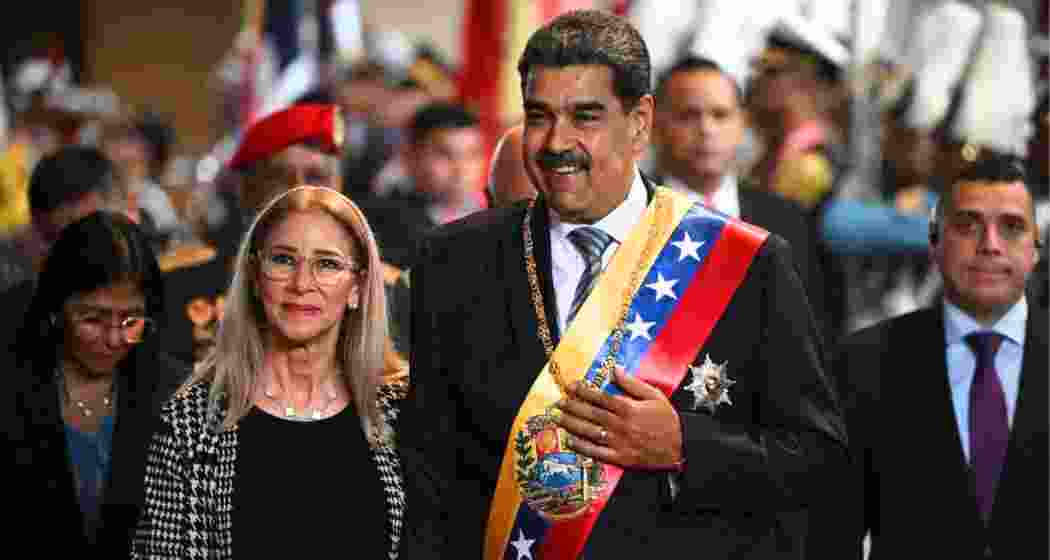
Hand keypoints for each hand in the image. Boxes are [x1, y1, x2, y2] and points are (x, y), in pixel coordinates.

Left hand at [553, 366, 682, 469]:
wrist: (680, 447)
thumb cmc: (667, 420)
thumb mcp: (654, 396)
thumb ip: (633, 383)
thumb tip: (615, 369)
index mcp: (628, 408)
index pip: (600, 397)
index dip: (584, 391)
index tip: (571, 386)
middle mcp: (620, 425)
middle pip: (591, 414)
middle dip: (572, 407)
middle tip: (558, 402)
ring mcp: (619, 442)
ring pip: (590, 432)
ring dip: (572, 424)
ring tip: (558, 418)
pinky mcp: (620, 458)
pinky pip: (597, 452)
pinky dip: (582, 447)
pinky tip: (570, 440)